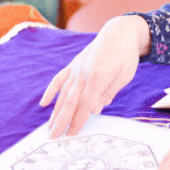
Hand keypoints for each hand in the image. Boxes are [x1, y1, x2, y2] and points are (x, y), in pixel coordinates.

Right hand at [39, 15, 149, 138]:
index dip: (78, 120)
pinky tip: (44, 103)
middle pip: (70, 101)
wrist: (119, 32)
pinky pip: (59, 79)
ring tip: (49, 126)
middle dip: (61, 121)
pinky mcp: (74, 64)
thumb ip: (108, 93)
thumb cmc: (125, 55)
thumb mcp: (125, 76)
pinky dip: (51, 91)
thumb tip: (95, 110)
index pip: (85, 104)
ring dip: (55, 111)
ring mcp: (77, 68)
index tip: (71, 134)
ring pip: (63, 93)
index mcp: (98, 76)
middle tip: (53, 137)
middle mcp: (83, 73)